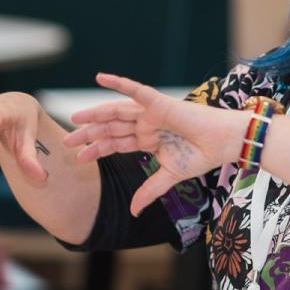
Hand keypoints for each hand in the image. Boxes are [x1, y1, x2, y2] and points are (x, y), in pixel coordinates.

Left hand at [64, 72, 243, 214]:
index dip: (95, 150)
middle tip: (65, 142)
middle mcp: (145, 124)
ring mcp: (150, 113)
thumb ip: (149, 191)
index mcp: (147, 139)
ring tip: (74, 120)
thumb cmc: (202, 155)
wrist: (224, 144)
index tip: (77, 158)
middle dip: (88, 135)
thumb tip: (134, 211)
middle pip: (109, 128)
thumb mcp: (169, 176)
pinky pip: (135, 90)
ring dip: (94, 114)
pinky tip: (100, 77)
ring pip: (115, 112)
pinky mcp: (159, 103)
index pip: (114, 144)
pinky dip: (118, 83)